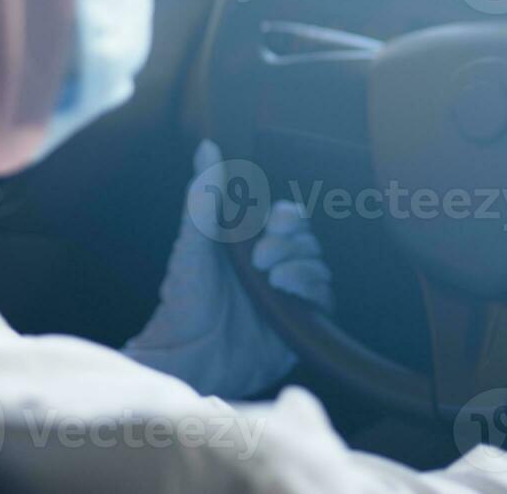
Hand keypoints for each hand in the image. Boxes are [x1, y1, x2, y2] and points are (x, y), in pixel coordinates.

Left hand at [121, 140, 333, 398]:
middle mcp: (272, 268)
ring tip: (270, 278)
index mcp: (249, 246)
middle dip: (290, 242)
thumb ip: (204, 196)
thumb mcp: (192, 243)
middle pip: (307, 240)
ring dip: (299, 265)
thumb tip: (207, 148)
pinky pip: (325, 299)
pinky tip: (286, 291)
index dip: (287, 217)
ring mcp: (287, 297)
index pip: (287, 219)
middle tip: (260, 257)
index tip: (273, 221)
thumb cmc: (182, 300)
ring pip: (318, 267)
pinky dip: (311, 289)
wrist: (186, 359)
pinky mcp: (299, 324)